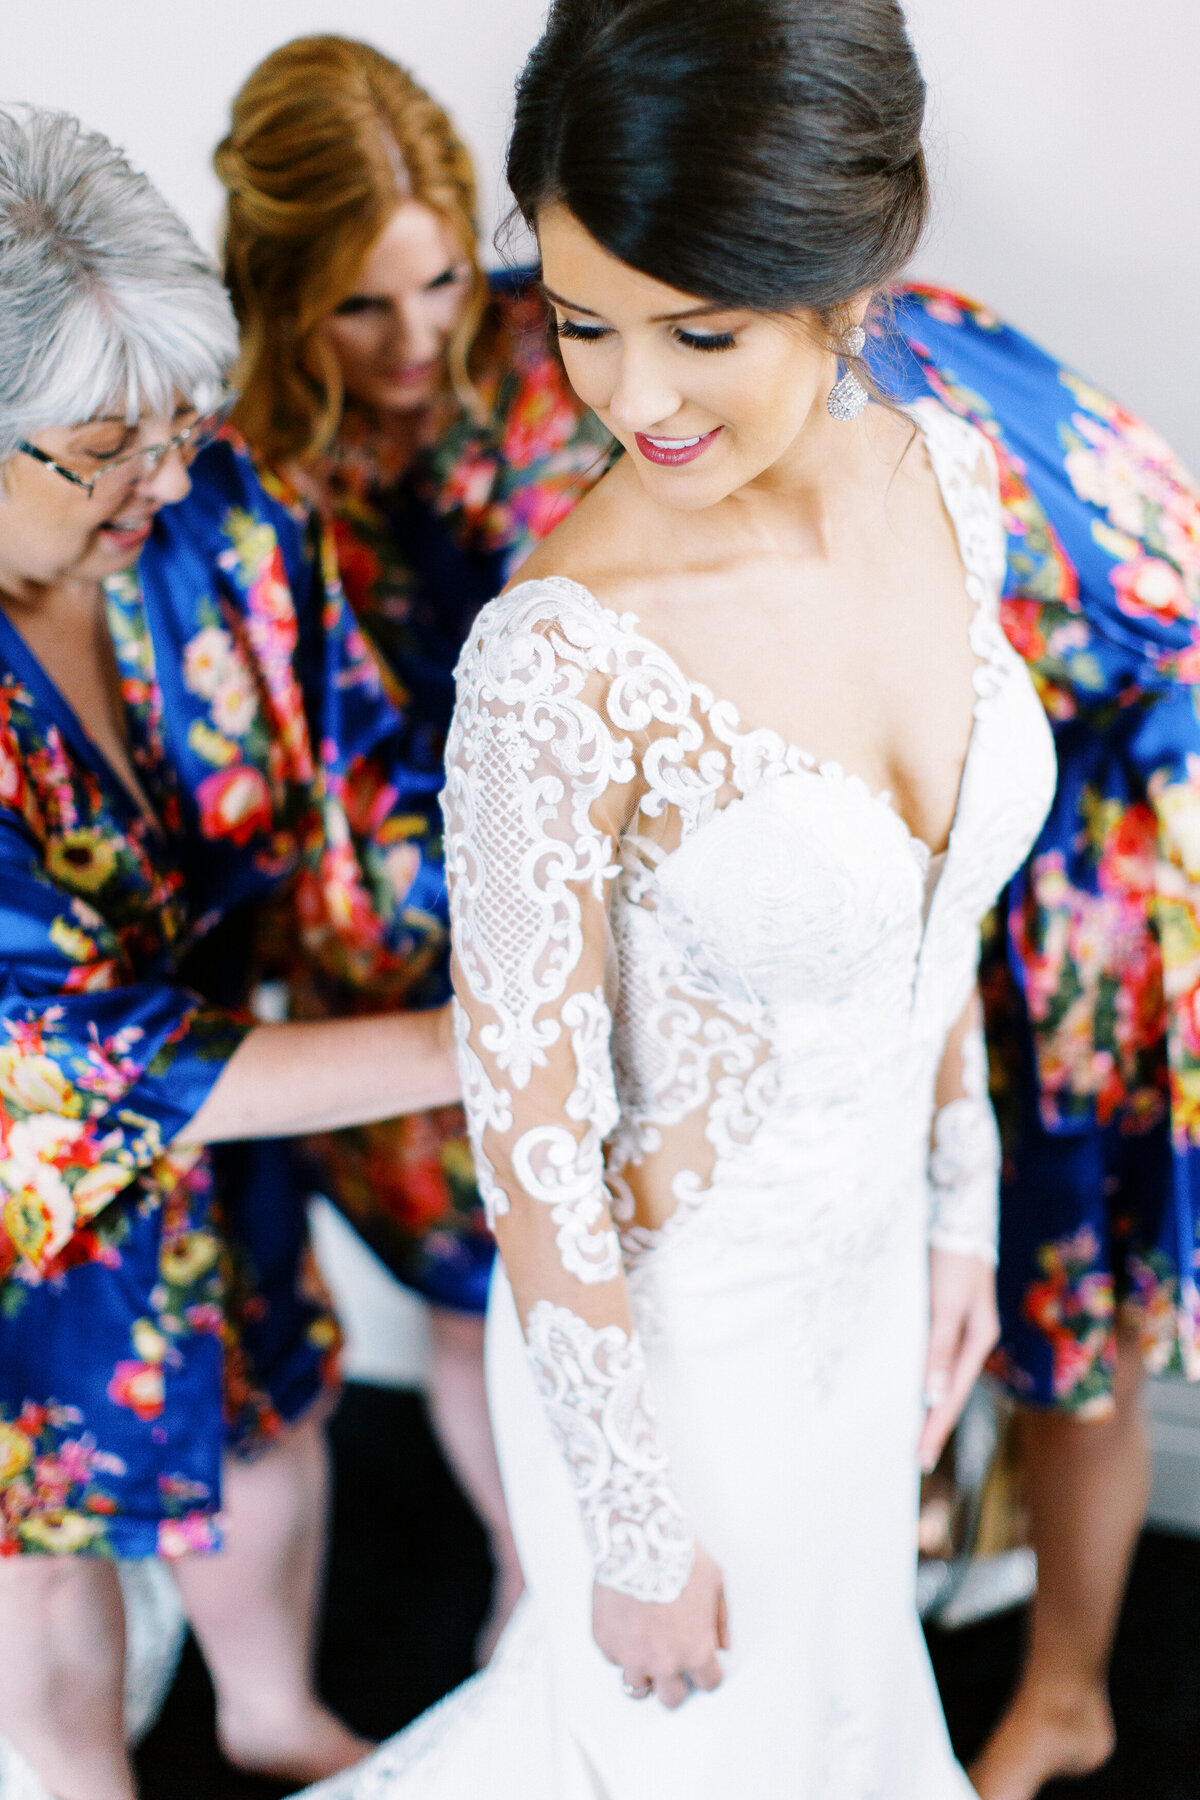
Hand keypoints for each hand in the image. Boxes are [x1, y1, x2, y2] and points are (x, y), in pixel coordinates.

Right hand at [592, 1543, 728, 1709]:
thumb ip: (720, 1619)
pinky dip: (619, 1648)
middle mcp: (664, 1661)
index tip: (700, 1666)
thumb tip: (723, 1645)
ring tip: (644, 1653)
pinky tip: (625, 1626)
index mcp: (696, 1650)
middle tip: (671, 1666)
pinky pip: (613, 1658)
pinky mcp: (606, 1642)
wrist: (638, 1538)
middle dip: (675, 1685)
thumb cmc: (677, 1555)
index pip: (708, 1684)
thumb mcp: (715, 1580)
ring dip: (643, 1674)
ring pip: (637, 1688)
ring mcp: (632, 1655)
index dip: (706, 1674)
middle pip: (672, 1699)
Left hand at [919, 1247, 998, 1473]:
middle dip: (934, 1424)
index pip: (952, 1395)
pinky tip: (914, 1387)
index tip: (920, 1459)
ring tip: (914, 1433)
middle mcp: (973, 1338)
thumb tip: (934, 1396)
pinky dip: (926, 1377)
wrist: (956, 1214)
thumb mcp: (946, 1303)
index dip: (935, 1426)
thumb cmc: (952, 1256)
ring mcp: (962, 1327)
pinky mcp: (946, 1314)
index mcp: (978, 1339)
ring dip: (929, 1403)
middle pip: (951, 1391)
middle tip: (917, 1459)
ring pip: (944, 1376)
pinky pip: (936, 1356)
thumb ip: (940, 1348)